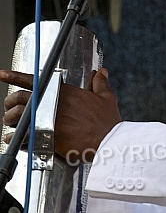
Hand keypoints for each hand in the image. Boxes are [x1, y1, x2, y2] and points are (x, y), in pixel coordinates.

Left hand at [0, 69, 121, 159]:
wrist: (108, 140)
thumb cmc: (107, 121)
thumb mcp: (106, 97)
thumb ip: (100, 83)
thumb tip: (101, 73)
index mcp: (64, 92)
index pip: (35, 80)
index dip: (15, 76)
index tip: (3, 74)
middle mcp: (53, 103)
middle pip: (20, 98)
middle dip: (11, 102)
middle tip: (9, 107)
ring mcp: (48, 119)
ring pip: (18, 116)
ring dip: (11, 120)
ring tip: (11, 125)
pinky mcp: (47, 135)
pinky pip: (23, 135)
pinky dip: (15, 138)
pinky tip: (13, 139)